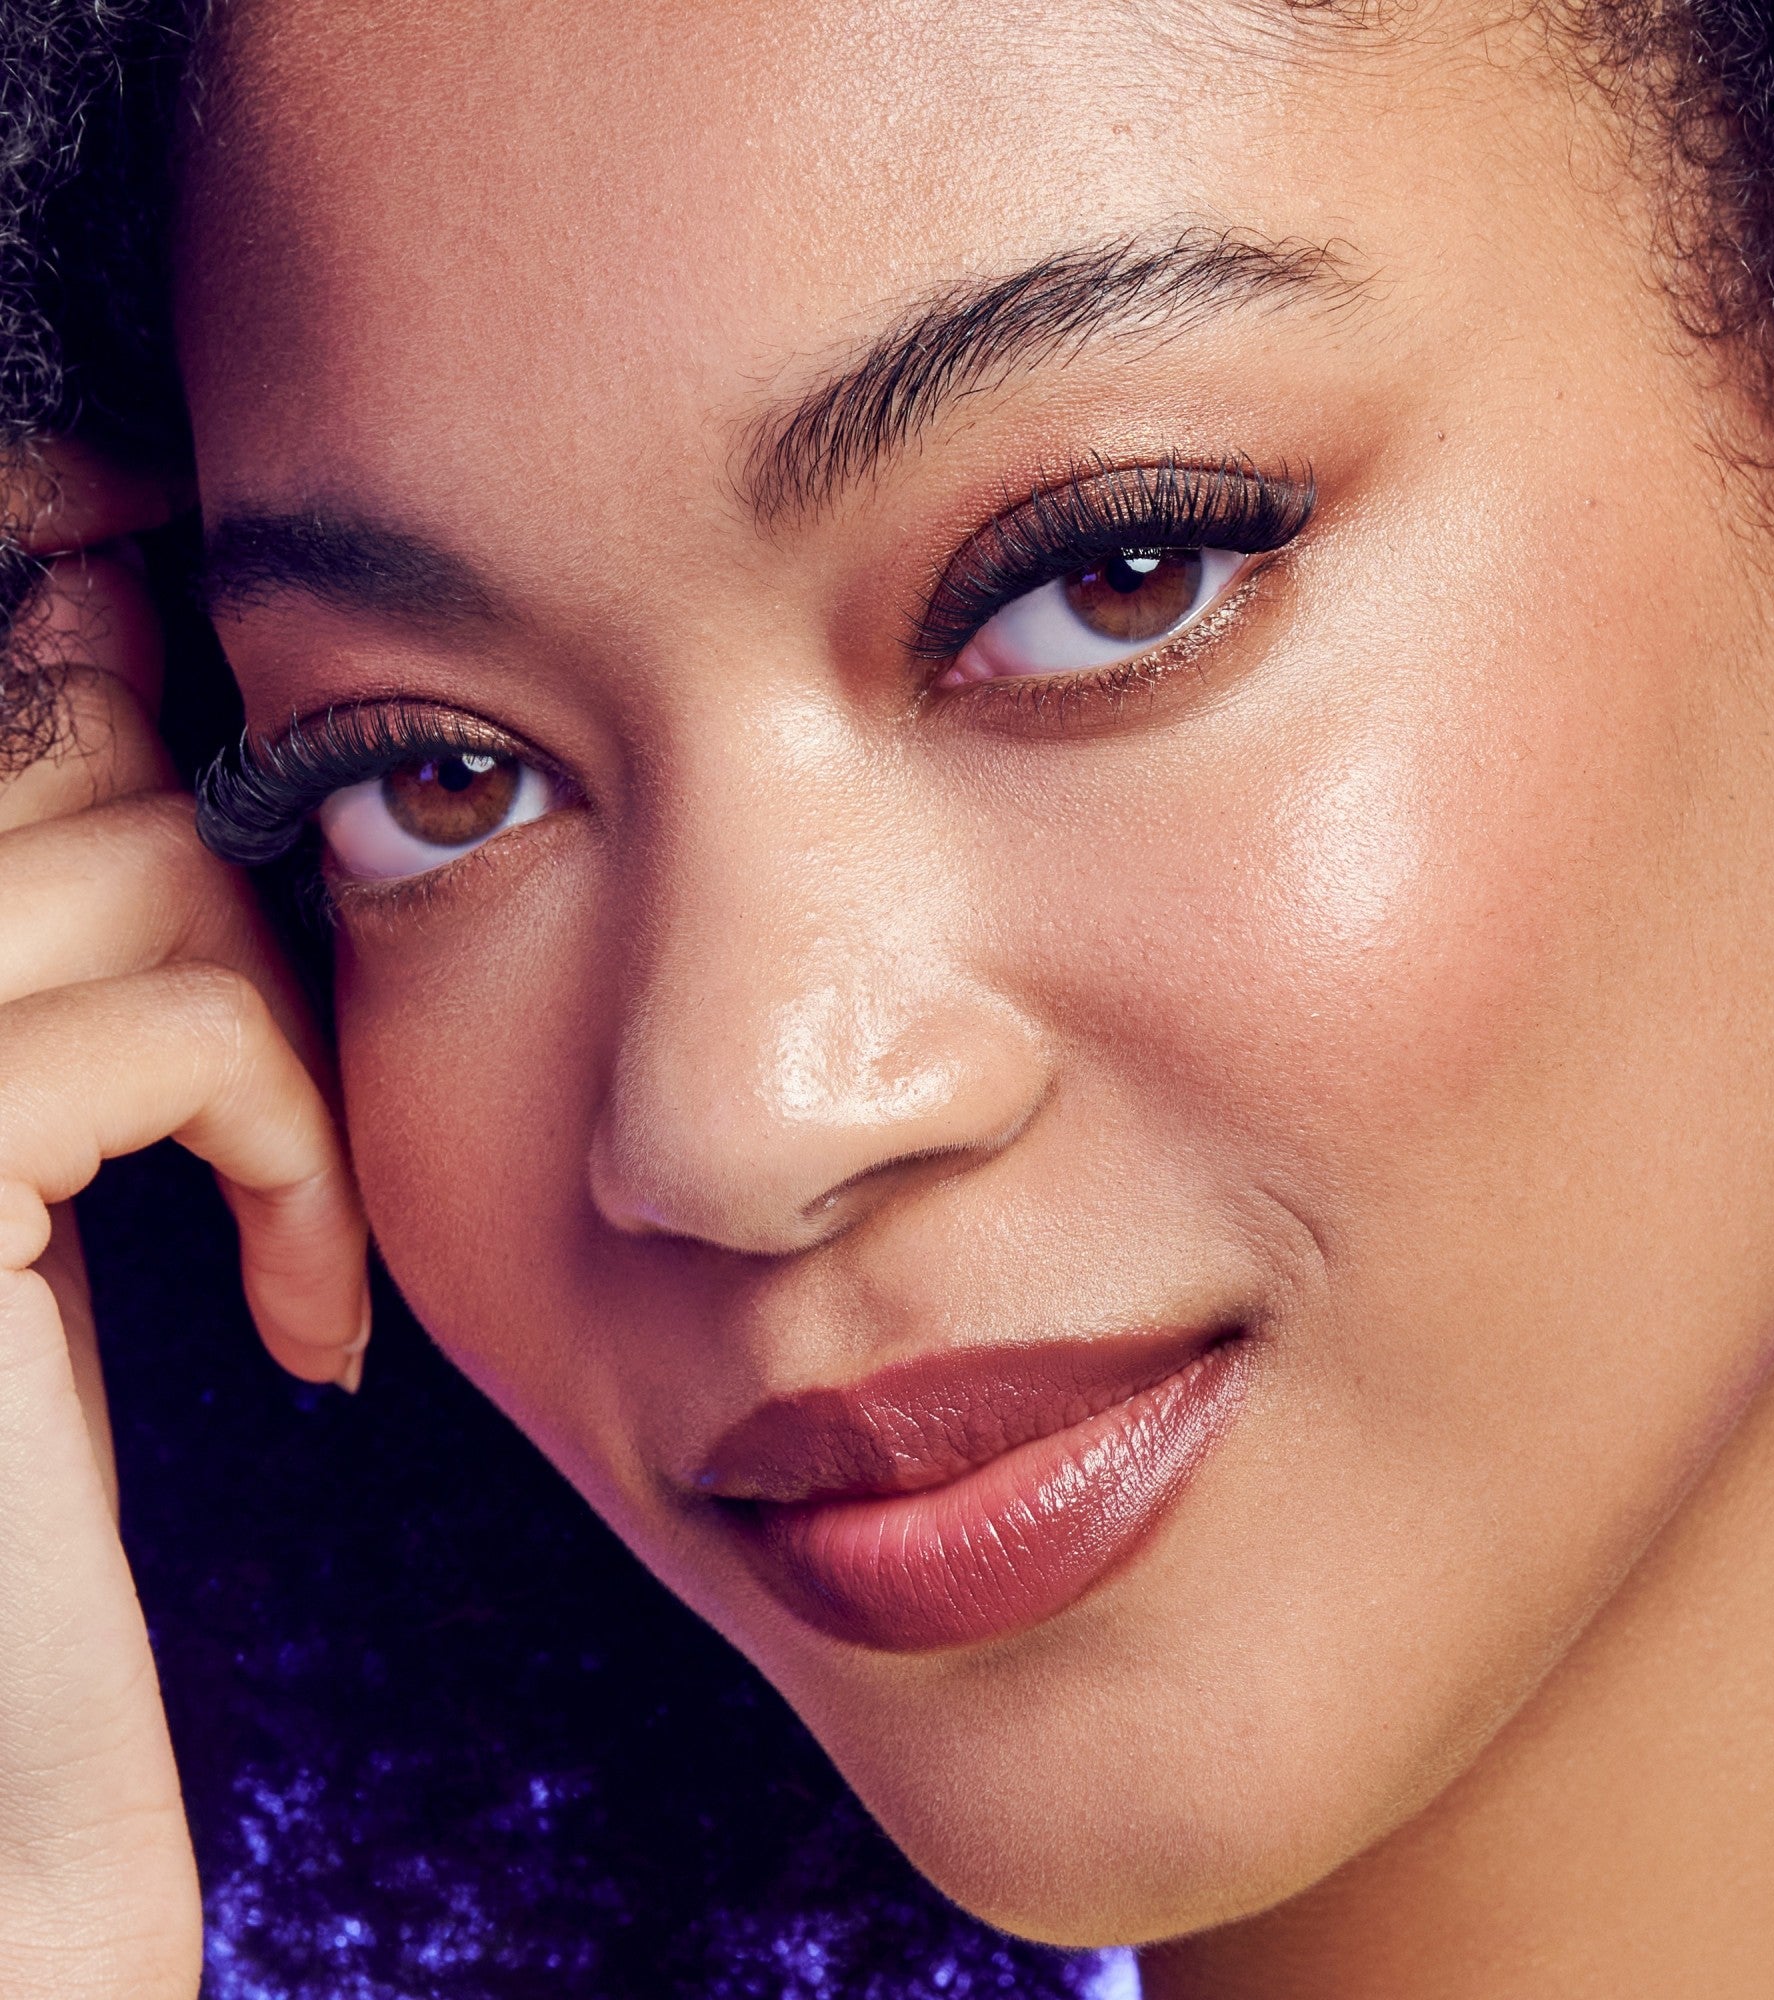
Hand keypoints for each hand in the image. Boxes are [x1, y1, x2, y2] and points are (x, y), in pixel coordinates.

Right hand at [0, 441, 369, 1997]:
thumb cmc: (16, 1474)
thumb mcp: (29, 1156)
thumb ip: (53, 939)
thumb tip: (156, 698)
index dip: (75, 559)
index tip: (193, 547)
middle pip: (63, 732)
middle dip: (233, 830)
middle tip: (296, 1027)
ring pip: (149, 860)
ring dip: (286, 1038)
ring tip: (295, 1223)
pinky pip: (184, 1024)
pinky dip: (293, 1158)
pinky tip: (299, 1323)